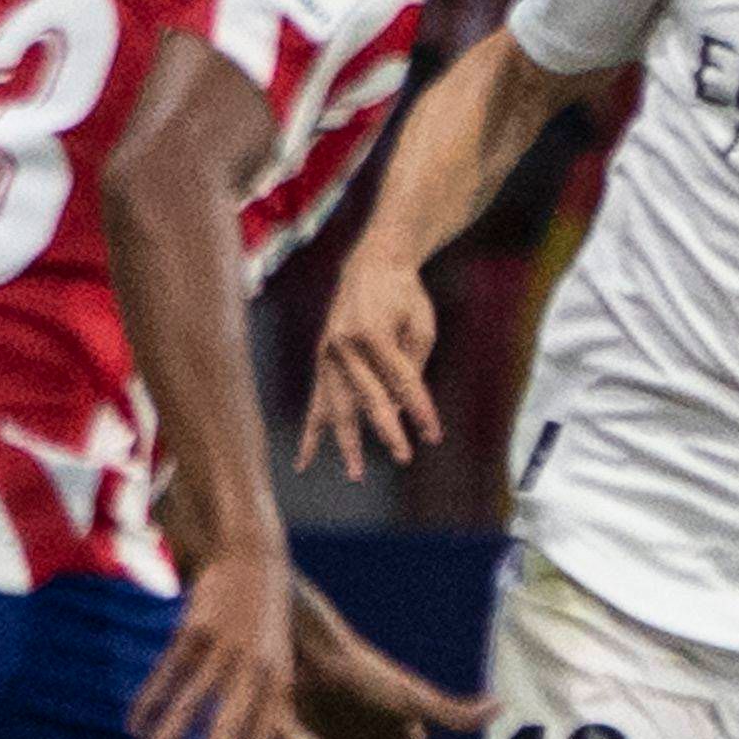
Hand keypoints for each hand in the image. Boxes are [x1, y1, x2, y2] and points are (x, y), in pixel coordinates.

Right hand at [128, 548, 306, 738]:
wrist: (253, 562)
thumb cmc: (268, 628)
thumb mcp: (284, 670)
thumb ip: (289, 715)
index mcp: (277, 683)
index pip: (262, 738)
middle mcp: (252, 668)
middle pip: (228, 724)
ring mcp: (223, 648)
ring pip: (190, 702)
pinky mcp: (195, 629)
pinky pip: (167, 672)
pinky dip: (149, 700)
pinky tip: (133, 727)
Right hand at [299, 251, 441, 478]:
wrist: (371, 265)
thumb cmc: (404, 296)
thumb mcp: (421, 325)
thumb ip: (413, 367)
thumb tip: (401, 409)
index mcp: (373, 333)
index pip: (402, 382)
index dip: (420, 411)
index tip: (434, 435)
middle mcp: (344, 346)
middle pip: (369, 399)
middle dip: (388, 431)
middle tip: (404, 457)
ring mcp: (328, 355)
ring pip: (337, 408)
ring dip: (347, 442)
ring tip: (355, 474)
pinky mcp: (321, 361)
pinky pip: (316, 404)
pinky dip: (310, 434)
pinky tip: (305, 462)